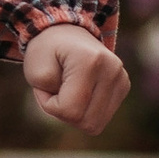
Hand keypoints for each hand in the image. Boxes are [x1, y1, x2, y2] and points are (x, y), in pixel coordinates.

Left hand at [21, 23, 128, 137]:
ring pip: (95, 125)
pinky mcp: (124, 86)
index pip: (69, 111)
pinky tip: (81, 91)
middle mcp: (113, 69)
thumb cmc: (46, 51)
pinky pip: (101, 119)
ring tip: (69, 89)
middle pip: (86, 122)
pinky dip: (85, 111)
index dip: (48, 104)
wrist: (64, 32)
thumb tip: (76, 117)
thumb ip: (49, 100)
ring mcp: (122, 78)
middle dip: (63, 111)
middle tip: (56, 88)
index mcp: (91, 61)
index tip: (45, 84)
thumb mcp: (34, 72)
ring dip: (74, 113)